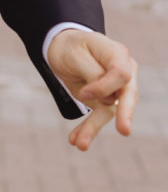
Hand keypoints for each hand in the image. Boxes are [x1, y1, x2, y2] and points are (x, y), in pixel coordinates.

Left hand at [47, 29, 138, 150]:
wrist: (64, 48)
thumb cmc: (71, 47)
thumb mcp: (74, 54)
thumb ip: (91, 71)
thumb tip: (106, 98)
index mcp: (117, 54)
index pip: (121, 73)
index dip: (104, 86)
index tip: (84, 93)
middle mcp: (124, 71)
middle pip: (128, 94)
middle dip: (125, 113)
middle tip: (124, 131)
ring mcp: (117, 88)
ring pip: (111, 111)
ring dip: (94, 128)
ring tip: (80, 144)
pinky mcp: (106, 100)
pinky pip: (100, 116)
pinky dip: (88, 129)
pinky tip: (76, 141)